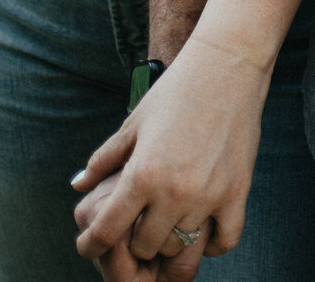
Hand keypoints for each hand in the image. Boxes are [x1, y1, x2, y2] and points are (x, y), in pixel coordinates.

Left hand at [72, 31, 270, 269]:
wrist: (226, 65)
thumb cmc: (176, 90)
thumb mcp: (135, 122)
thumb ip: (105, 158)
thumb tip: (78, 184)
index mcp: (143, 173)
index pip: (107, 231)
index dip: (91, 245)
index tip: (89, 246)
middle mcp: (174, 191)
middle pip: (145, 247)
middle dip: (135, 242)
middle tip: (137, 228)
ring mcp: (208, 196)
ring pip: (182, 248)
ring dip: (171, 242)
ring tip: (167, 226)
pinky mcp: (237, 193)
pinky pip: (224, 242)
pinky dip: (212, 244)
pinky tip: (202, 230)